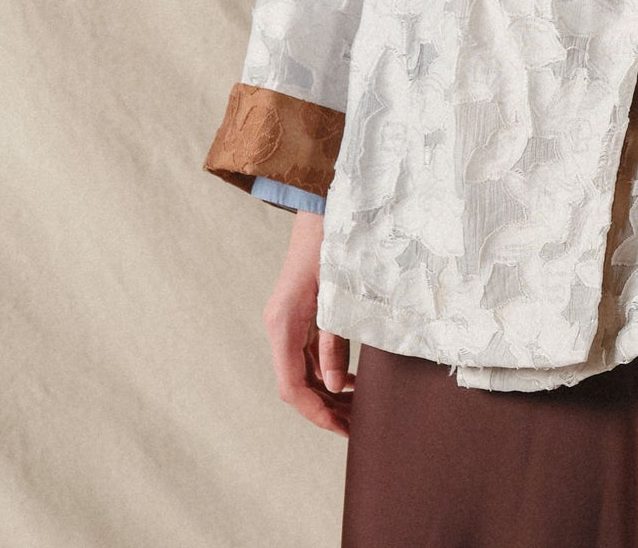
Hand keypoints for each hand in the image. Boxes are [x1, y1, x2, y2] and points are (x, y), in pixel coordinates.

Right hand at [262, 208, 353, 436]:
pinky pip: (307, 355)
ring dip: (327, 392)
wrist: (321, 209)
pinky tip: (350, 380)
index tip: (342, 428)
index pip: (292, 386)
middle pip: (296, 384)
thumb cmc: (332, 247)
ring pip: (302, 371)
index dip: (316, 412)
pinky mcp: (298, 316)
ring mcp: (287, 322)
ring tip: (357, 409)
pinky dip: (327, 371)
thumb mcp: (337, 297)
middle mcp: (279, 327)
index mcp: (283, 325)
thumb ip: (333, 342)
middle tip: (357, 426)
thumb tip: (334, 386)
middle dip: (324, 408)